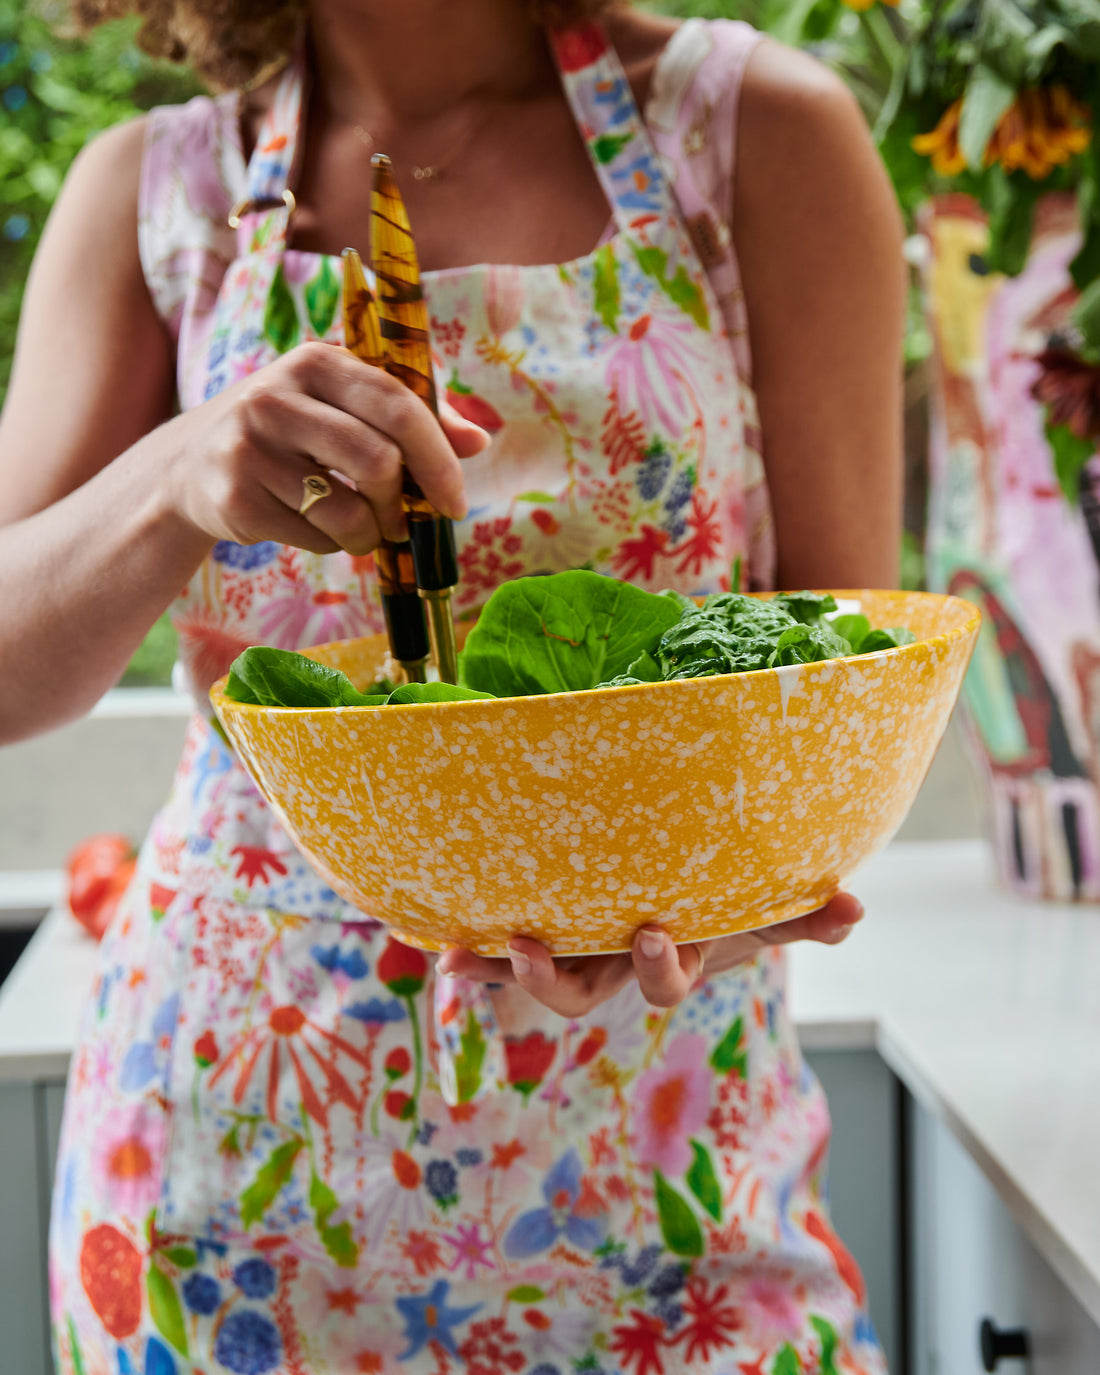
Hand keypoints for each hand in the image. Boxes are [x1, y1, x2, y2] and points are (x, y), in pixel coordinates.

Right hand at [164, 341, 488, 555]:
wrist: (193, 463)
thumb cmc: (295, 432)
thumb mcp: (347, 408)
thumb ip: (415, 418)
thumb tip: (480, 440)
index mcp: (319, 360)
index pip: (400, 407)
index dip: (438, 461)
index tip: (455, 502)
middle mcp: (277, 395)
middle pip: (378, 464)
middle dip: (401, 506)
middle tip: (402, 521)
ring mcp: (250, 446)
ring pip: (349, 511)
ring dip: (371, 535)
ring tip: (363, 530)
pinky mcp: (236, 496)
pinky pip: (316, 537)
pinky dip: (333, 544)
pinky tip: (315, 526)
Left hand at [437, 891, 863, 1018]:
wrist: (679, 898)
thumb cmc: (722, 908)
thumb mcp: (760, 911)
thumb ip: (804, 916)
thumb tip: (856, 907)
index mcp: (667, 959)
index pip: (665, 978)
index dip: (661, 966)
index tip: (659, 934)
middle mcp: (611, 967)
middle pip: (583, 994)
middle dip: (558, 981)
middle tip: (531, 949)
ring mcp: (575, 954)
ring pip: (537, 978)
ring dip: (507, 970)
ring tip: (477, 953)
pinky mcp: (541, 934)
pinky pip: (499, 951)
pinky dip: (472, 957)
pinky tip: (441, 948)